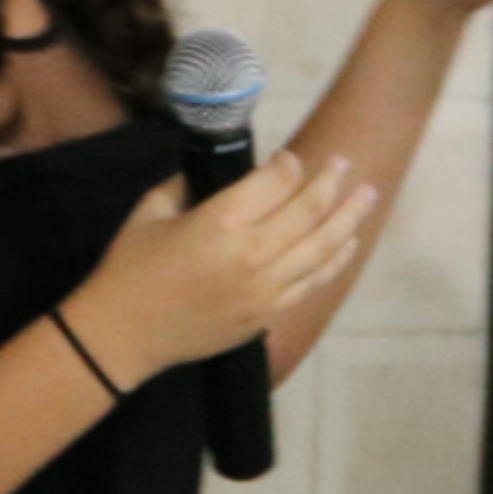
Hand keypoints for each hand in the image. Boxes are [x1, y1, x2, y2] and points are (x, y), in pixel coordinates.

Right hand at [68, 154, 379, 378]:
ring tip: (368, 195)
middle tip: (345, 163)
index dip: (288, 164)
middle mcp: (252, 253)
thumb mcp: (151, 212)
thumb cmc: (130, 269)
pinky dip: (336, 260)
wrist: (124, 335)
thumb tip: (215, 171)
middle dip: (330, 181)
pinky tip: (348, 242)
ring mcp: (266, 288)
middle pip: (308, 209)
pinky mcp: (267, 314)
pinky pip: (313, 282)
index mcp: (220, 221)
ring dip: (349, 217)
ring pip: (322, 246)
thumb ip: (186, 185)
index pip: (275, 181)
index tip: (290, 158)